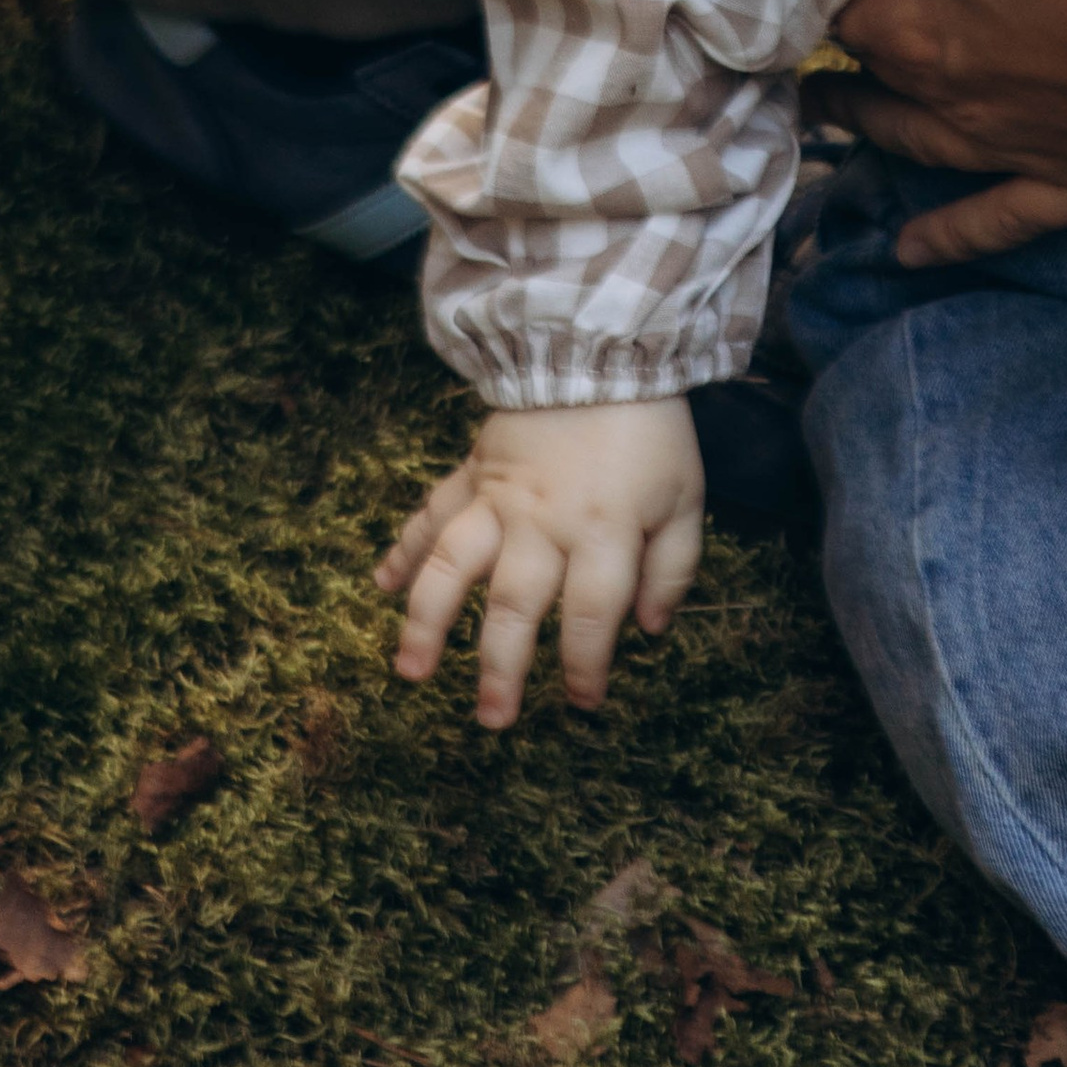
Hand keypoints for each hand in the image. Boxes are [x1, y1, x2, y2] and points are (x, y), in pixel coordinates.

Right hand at [379, 402, 704, 729]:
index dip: (585, 667)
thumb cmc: (651, 429)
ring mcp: (500, 497)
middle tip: (491, 719)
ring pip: (453, 565)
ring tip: (411, 671)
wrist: (604, 346)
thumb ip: (672, 566)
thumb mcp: (686, 496)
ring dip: (428, 620)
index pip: (592, 616)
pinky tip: (380, 584)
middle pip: (516, 606)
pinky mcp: (475, 470)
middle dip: (500, 669)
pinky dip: (402, 548)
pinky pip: (431, 513)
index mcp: (604, 530)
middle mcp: (544, 522)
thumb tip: (651, 628)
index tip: (582, 704)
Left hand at [754, 0, 1066, 266]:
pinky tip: (915, 253)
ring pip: (919, 142)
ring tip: (831, 122)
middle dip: (841, 44)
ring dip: (873, 132)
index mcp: (917, 18)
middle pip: (872, 67)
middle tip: (808, 21)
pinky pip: (1001, 216)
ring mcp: (1017, 141)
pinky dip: (953, 233)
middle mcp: (952, 92)